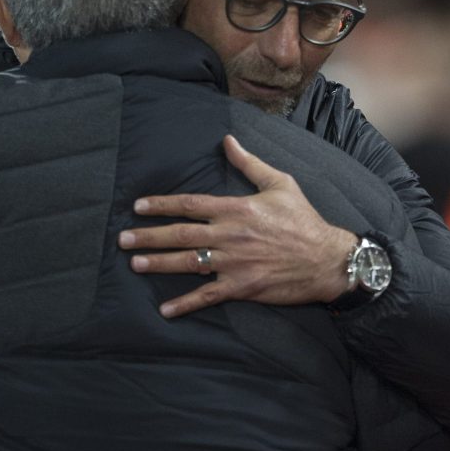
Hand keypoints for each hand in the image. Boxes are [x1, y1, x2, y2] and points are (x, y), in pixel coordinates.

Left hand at [118, 134, 357, 317]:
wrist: (327, 259)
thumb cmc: (304, 220)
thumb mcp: (280, 183)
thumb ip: (249, 163)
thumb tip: (228, 140)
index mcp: (236, 209)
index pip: (189, 204)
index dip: (161, 205)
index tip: (138, 207)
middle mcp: (230, 235)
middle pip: (180, 234)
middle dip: (148, 236)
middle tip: (122, 239)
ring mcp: (234, 262)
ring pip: (188, 263)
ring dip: (158, 264)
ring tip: (134, 264)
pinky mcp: (241, 286)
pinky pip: (207, 295)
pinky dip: (185, 303)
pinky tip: (165, 310)